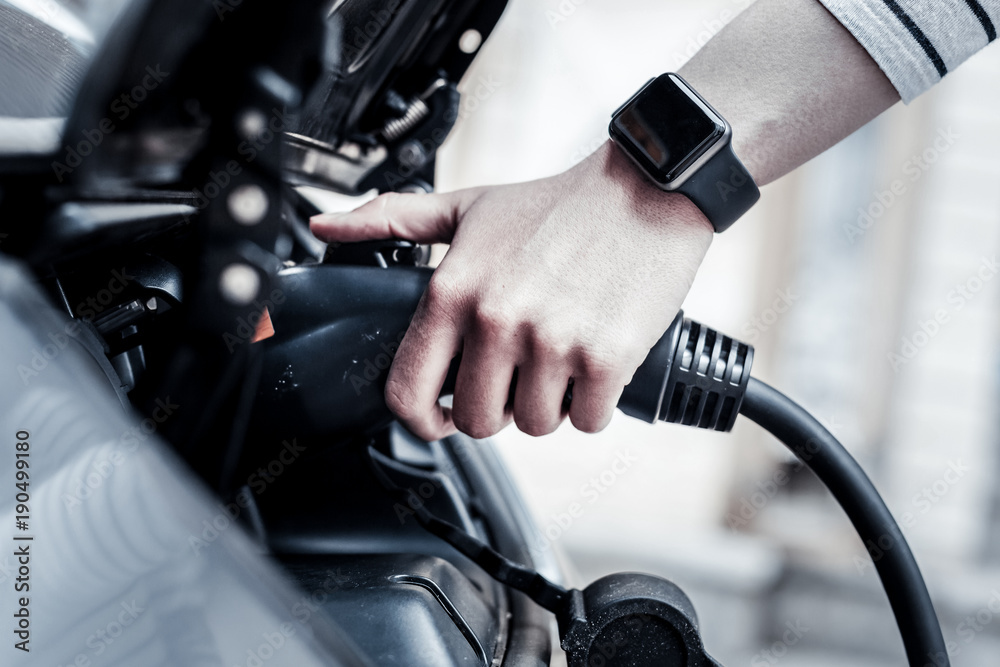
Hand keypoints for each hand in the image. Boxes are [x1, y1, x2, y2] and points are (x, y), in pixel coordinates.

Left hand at [310, 141, 712, 440]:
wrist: (645, 190)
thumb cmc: (557, 205)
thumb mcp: (468, 206)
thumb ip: (392, 220)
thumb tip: (325, 227)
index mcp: (454, 290)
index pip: (408, 392)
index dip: (420, 420)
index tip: (440, 417)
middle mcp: (496, 320)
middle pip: (476, 421)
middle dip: (497, 408)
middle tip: (519, 374)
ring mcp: (552, 343)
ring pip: (534, 425)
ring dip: (549, 405)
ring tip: (561, 360)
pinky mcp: (606, 358)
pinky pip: (588, 420)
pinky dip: (594, 403)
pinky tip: (595, 364)